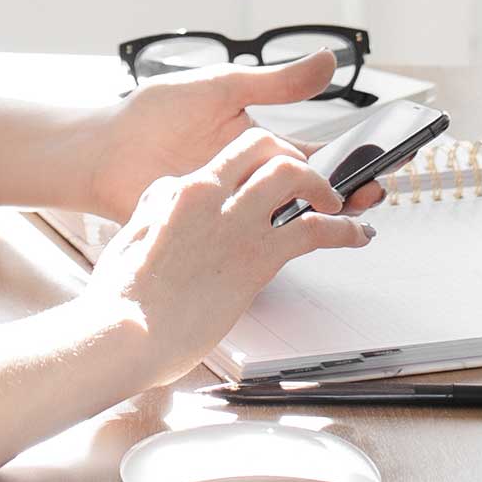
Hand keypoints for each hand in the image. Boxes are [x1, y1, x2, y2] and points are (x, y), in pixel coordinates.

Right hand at [85, 129, 376, 386]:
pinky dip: (345, 229)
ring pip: (296, 176)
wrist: (124, 332)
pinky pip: (316, 229)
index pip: (233, 156)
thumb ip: (156, 207)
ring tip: (339, 205)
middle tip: (313, 183)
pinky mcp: (258, 257)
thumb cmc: (123, 297)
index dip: (263, 159)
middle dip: (296, 159)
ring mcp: (238, 223)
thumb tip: (172, 191)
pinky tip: (358, 236)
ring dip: (325, 186)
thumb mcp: (131, 236)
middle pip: (267, 149)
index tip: (276, 175)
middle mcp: (212, 195)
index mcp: (181, 190)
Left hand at [89, 50, 380, 221]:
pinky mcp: (209, 233)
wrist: (103, 150)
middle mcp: (250, 180)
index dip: (349, 163)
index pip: (315, 157)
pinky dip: (272, 243)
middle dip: (343, 195)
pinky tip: (291, 241)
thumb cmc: (155, 113)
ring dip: (314, 220)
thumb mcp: (222, 88)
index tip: (381, 165)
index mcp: (258, 145)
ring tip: (340, 218)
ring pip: (284, 219)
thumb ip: (276, 82)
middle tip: (370, 196)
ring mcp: (231, 209)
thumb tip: (332, 61)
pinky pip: (247, 241)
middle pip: (309, 193)